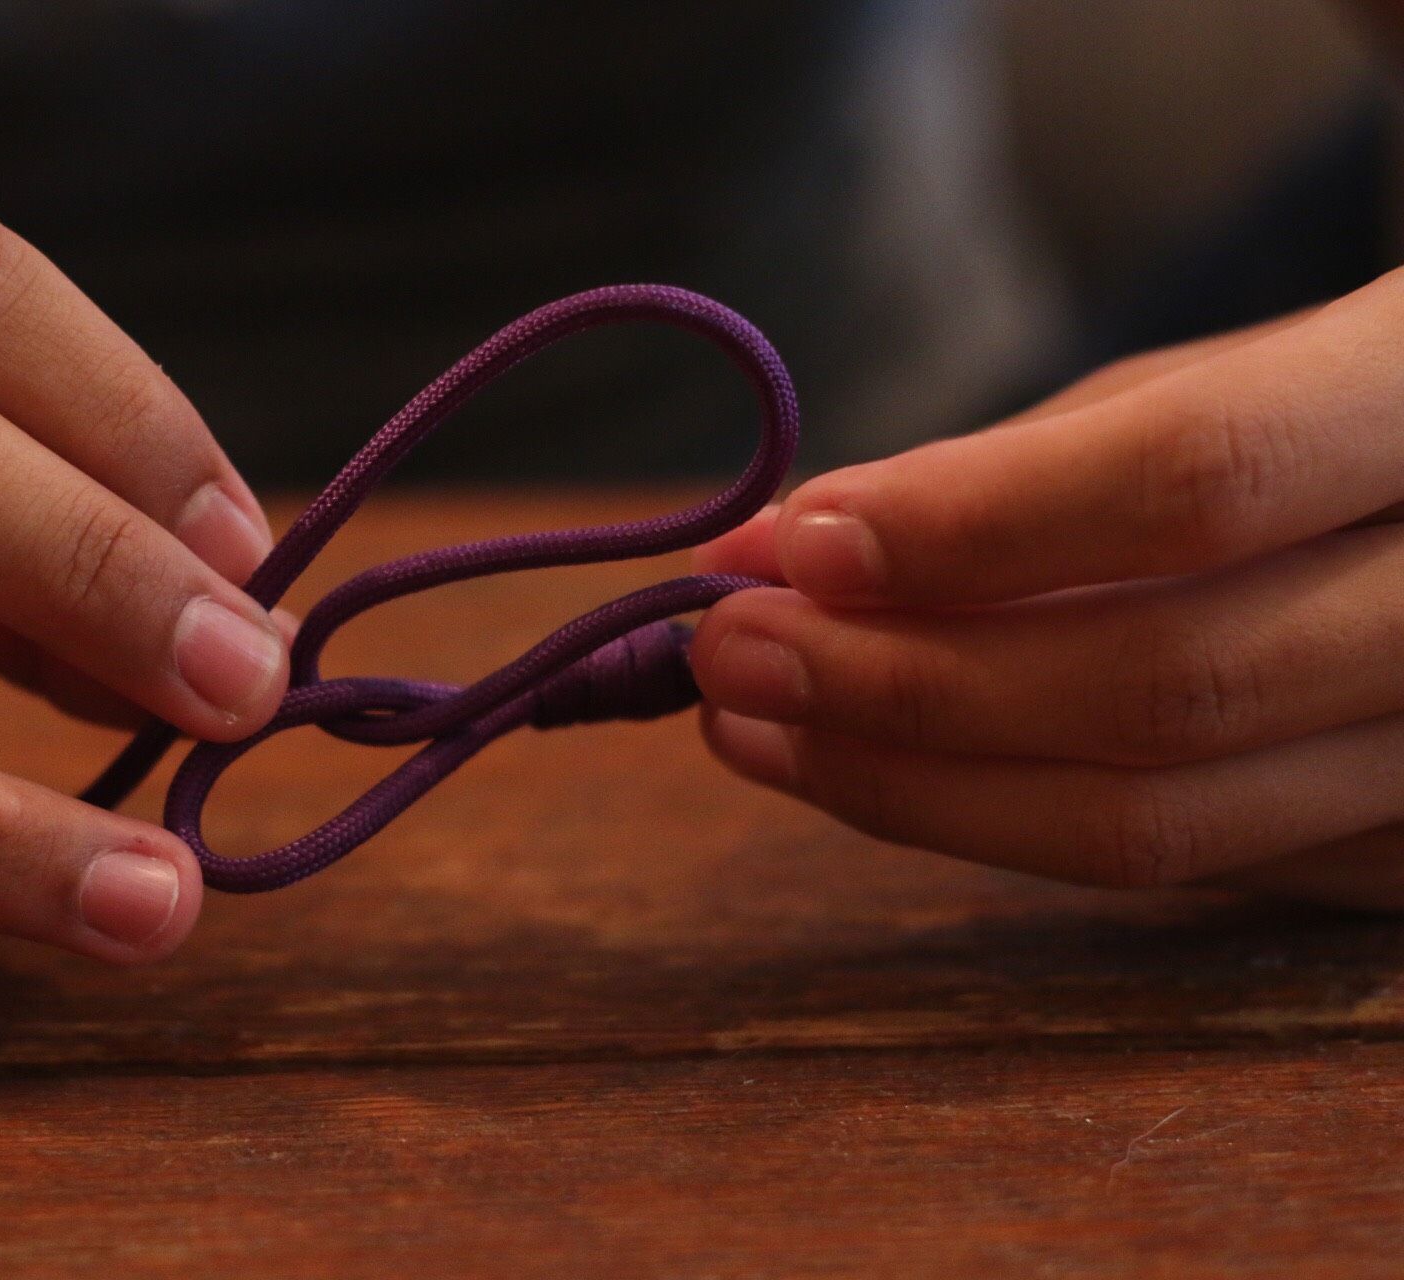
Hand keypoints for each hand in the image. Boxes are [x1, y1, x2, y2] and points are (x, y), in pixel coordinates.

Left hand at [691, 275, 1403, 910]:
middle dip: (906, 681)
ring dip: (918, 784)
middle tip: (727, 652)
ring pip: (1167, 827)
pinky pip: (1179, 872)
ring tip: (760, 724)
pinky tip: (884, 770)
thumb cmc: (1331, 422)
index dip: (976, 523)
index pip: (1199, 479)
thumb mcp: (1204, 389)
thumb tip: (766, 555)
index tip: (793, 546)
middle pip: (1168, 686)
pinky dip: (1004, 822)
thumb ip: (1007, 470)